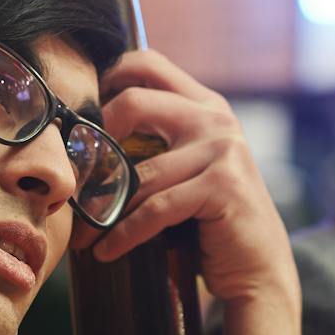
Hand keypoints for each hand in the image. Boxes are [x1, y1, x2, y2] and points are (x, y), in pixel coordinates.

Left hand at [81, 50, 299, 310]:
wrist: (259, 270)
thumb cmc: (212, 223)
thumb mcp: (187, 169)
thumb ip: (156, 143)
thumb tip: (87, 136)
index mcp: (205, 105)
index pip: (148, 64)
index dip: (107, 79)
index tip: (79, 116)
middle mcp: (216, 119)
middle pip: (134, 102)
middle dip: (95, 140)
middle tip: (74, 176)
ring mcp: (223, 149)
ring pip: (139, 171)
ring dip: (102, 207)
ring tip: (82, 233)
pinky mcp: (223, 186)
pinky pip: (155, 208)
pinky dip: (124, 233)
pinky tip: (106, 250)